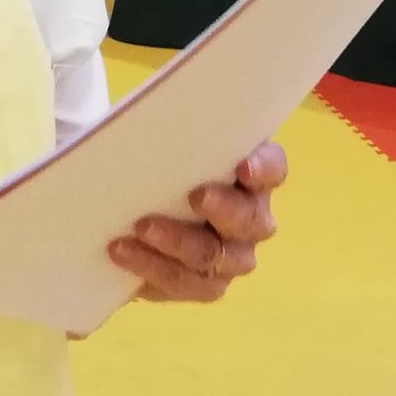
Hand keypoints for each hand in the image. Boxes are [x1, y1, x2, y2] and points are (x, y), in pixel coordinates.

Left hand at [108, 140, 287, 303]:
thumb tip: (147, 111)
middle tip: (196, 197)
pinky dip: (153, 267)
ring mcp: (231, 255)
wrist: (135, 212)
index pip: (272, 167)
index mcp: (252, 174)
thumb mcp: (167, 143)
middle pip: (251, 219)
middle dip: (225, 209)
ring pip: (217, 256)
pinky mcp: (204, 284)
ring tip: (142, 226)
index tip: (243, 166)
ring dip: (179, 242)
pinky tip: (123, 251)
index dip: (264, 168)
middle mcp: (251, 217)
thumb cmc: (161, 165)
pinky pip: (185, 282)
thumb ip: (172, 131)